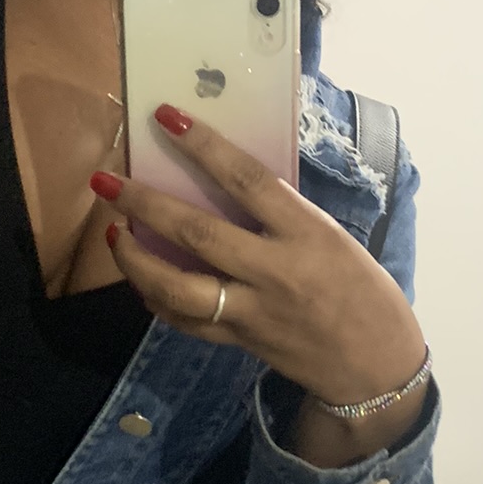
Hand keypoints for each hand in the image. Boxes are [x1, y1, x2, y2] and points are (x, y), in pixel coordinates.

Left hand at [91, 105, 427, 462]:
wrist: (377, 365)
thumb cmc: (363, 291)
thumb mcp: (332, 239)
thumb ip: (283, 217)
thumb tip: (227, 186)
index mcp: (306, 233)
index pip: (246, 179)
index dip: (204, 146)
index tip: (166, 117)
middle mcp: (276, 270)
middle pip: (196, 232)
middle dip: (143, 203)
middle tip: (105, 180)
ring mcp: (255, 310)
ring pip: (178, 286)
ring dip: (136, 260)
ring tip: (111, 234)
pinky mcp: (242, 341)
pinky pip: (187, 321)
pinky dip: (158, 300)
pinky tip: (142, 282)